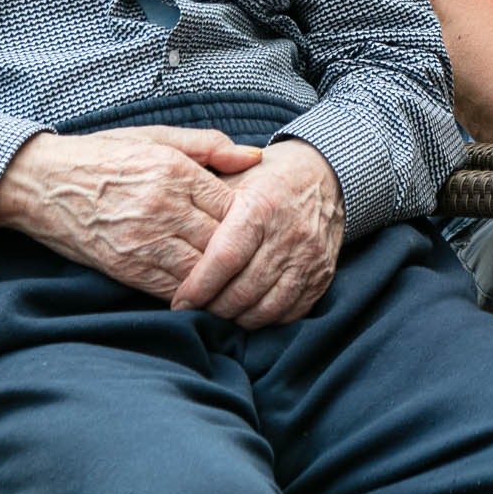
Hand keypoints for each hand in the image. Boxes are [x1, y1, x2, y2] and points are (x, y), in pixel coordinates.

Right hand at [0, 125, 262, 298]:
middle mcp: (162, 207)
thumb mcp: (157, 138)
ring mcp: (143, 240)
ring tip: (238, 281)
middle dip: (241, 251)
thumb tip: (255, 157)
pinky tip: (204, 292)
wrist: (41, 183)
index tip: (257, 224)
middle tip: (258, 259)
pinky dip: (191, 293)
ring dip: (220, 278)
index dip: (250, 218)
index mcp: (174, 171)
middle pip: (222, 240)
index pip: (233, 205)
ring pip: (201, 270)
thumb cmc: (104, 156)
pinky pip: (171, 289)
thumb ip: (209, 145)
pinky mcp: (125, 267)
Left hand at [171, 141, 346, 327]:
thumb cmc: (266, 178)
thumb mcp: (232, 177)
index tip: (179, 302)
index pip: (225, 258)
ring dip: (238, 318)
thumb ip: (203, 205)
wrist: (325, 174)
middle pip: (244, 290)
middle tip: (195, 310)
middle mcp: (289, 233)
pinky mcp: (324, 273)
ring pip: (267, 308)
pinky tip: (249, 311)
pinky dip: (267, 319)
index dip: (198, 286)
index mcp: (261, 206)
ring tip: (219, 312)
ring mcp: (310, 256)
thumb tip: (168, 238)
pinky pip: (292, 312)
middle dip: (213, 308)